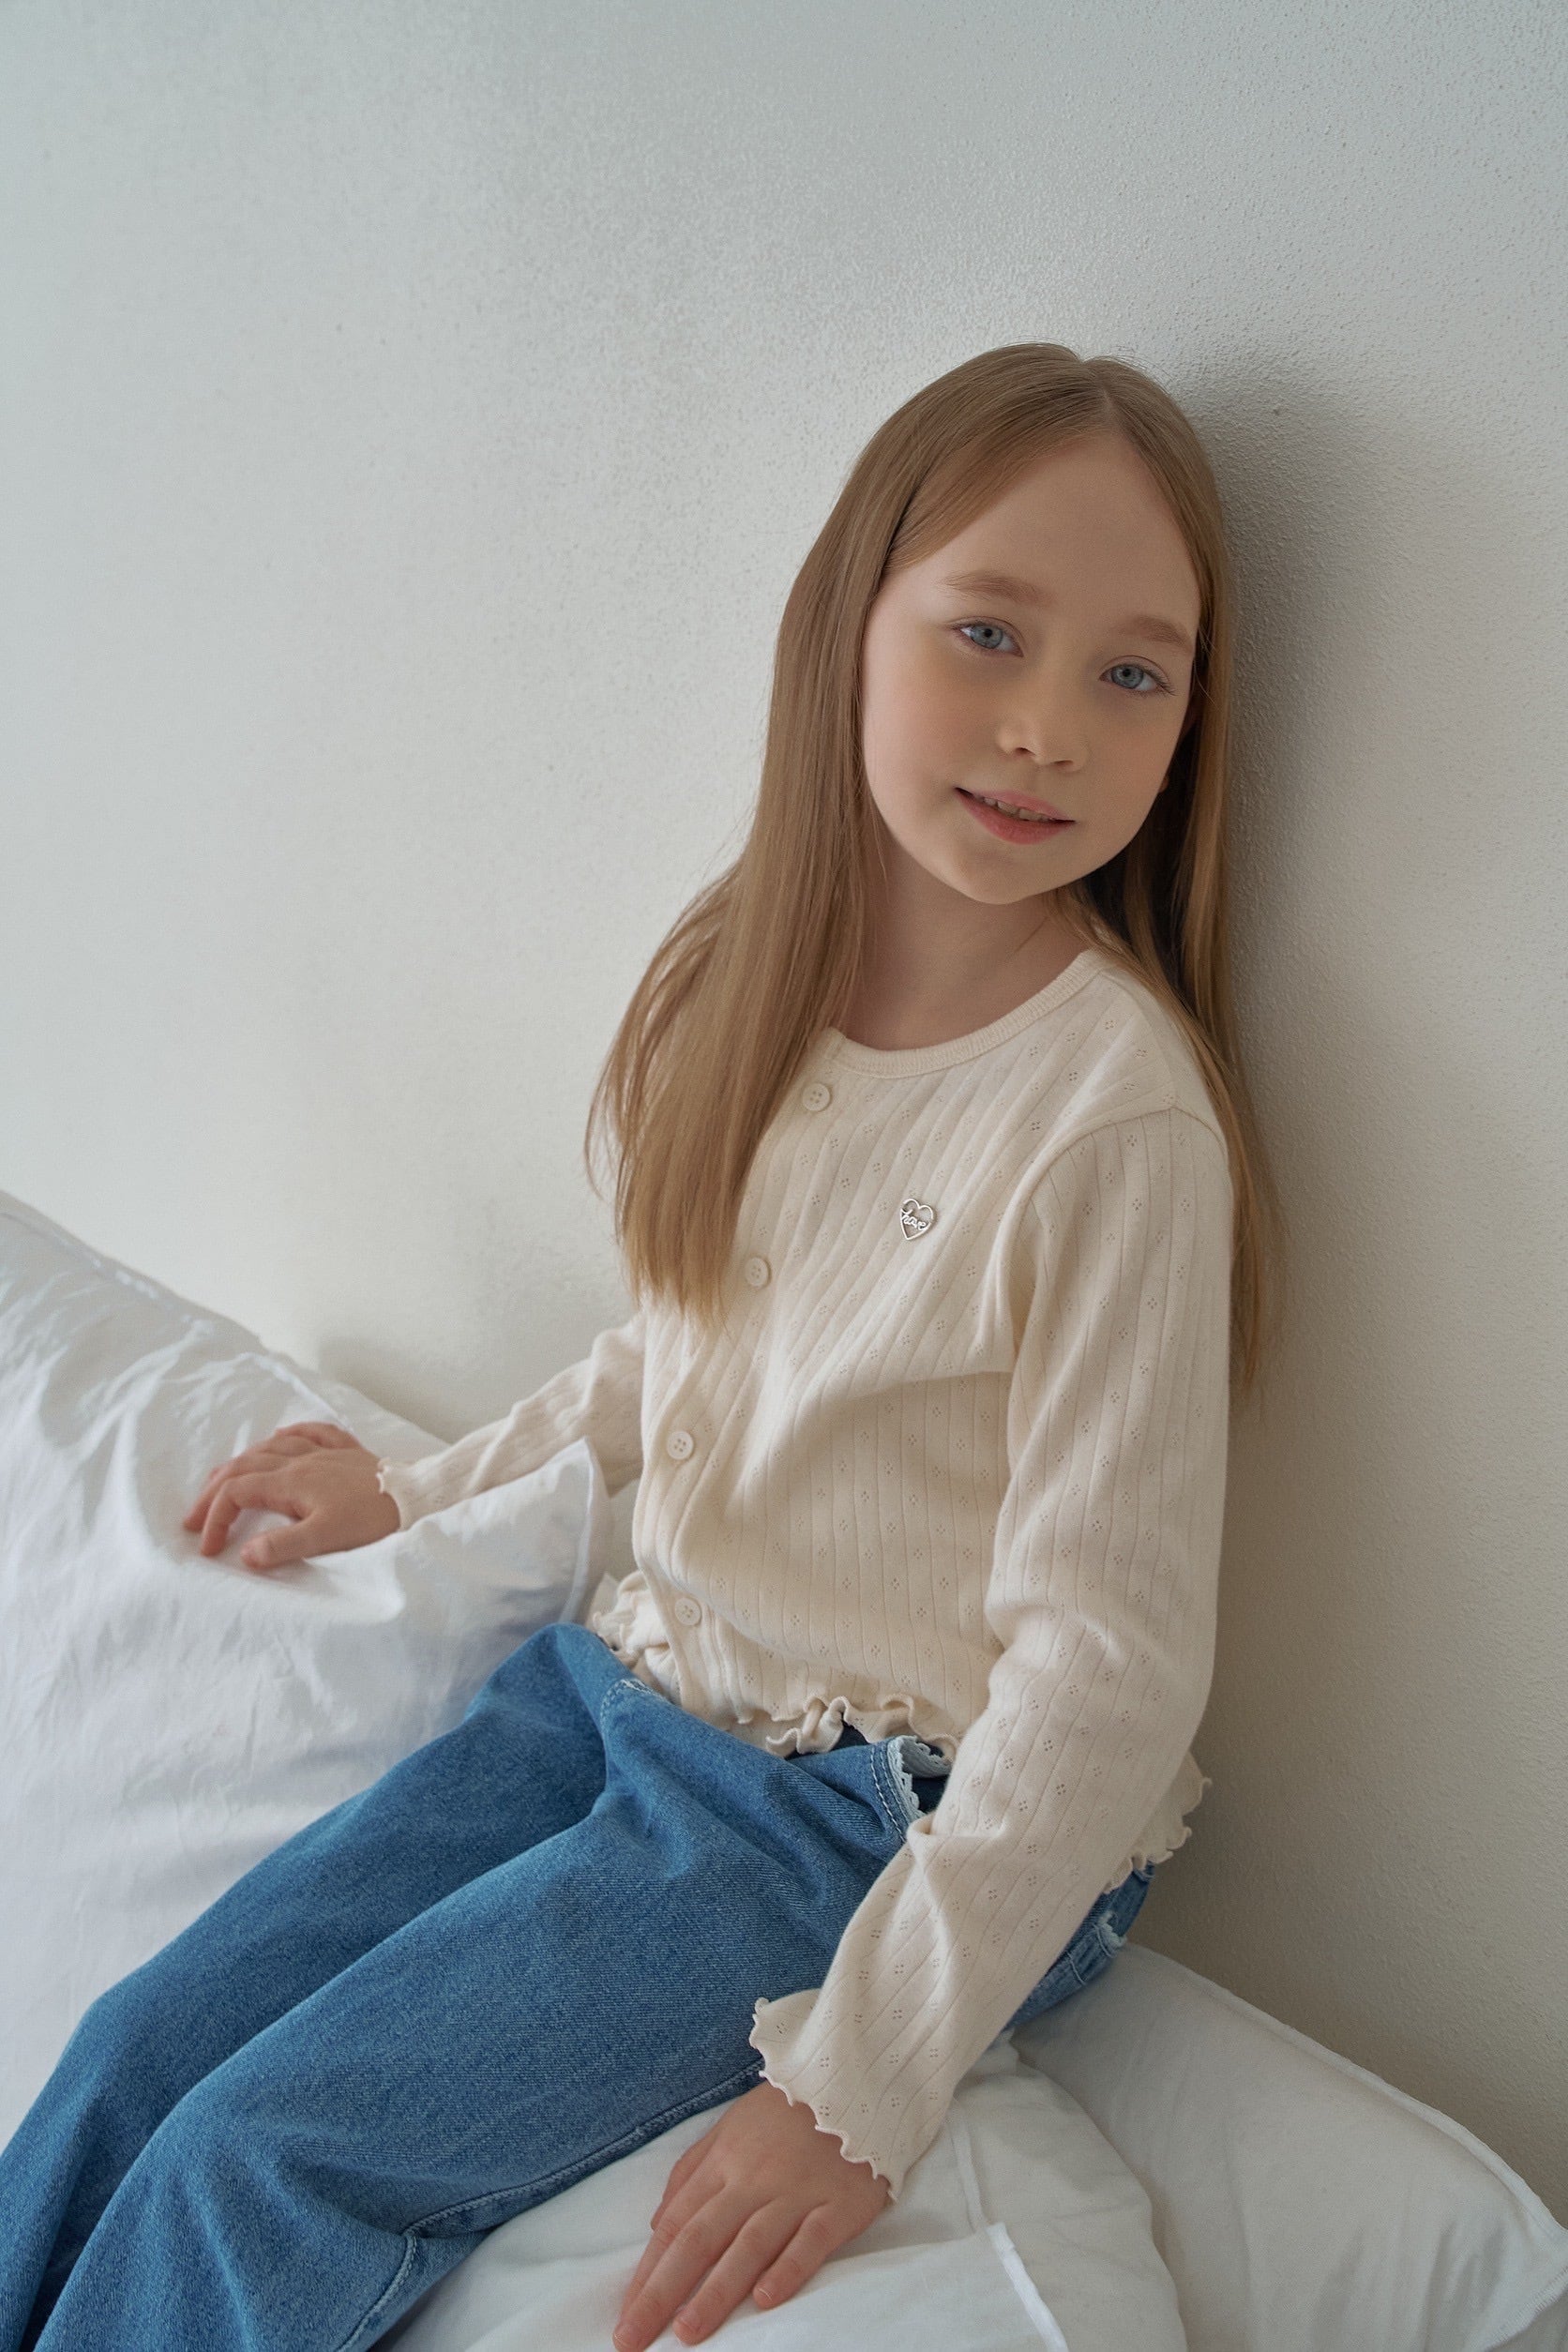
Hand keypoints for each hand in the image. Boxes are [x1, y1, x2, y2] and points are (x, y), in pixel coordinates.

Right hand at [182, 1421, 399, 1569]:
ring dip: (242, 1463)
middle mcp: (301, 1459)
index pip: (237, 1492)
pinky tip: (282, 1436)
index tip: (207, 1547)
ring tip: (224, 1480)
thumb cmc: (372, 1520)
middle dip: (214, 1491)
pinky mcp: (347, 1452)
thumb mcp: (325, 1539)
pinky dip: (289, 1434)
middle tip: (195, 1518)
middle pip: (244, 1466)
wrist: (416, 1499)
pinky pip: (311, 1432)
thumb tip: (243, 1555)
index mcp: (291, 1480)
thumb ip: (282, 1546)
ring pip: (271, 1446)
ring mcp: (324, 1452)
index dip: (215, 1518)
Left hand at [612, 2078, 890, 2348]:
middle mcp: (753, 2180)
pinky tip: (765, 2301)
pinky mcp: (839, 2205)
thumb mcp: (729, 2128)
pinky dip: (787, 2270)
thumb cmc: (785, 2113)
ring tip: (688, 2334)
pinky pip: (811, 2241)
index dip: (646, 2272)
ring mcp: (797, 2193)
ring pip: (749, 2246)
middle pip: (700, 2239)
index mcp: (723, 2162)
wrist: (854, 2079)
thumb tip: (655, 2225)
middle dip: (662, 2293)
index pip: (675, 2224)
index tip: (625, 2316)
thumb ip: (691, 2173)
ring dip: (716, 2291)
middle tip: (634, 2340)